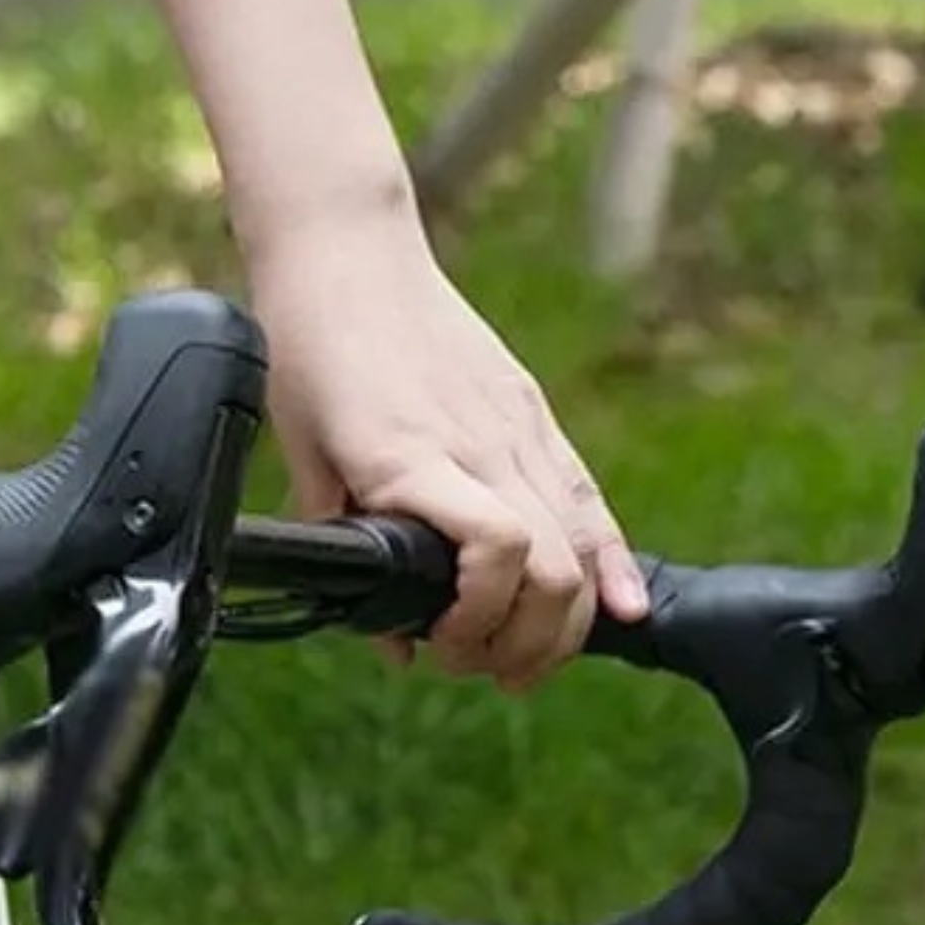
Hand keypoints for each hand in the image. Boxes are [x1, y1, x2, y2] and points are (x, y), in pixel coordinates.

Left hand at [247, 208, 647, 691]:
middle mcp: (476, 443)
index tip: (442, 644)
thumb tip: (388, 639)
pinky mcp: (531, 410)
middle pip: (554, 568)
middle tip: (484, 671)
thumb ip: (339, 540)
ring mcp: (514, 424)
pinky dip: (612, 560)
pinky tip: (624, 605)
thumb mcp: (300, 449)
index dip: (482, 616)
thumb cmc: (309, 345)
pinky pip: (587, 496)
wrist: (346, 253)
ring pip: (583, 542)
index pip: (495, 549)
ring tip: (530, 661)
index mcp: (409, 453)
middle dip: (528, 644)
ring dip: (567, 620)